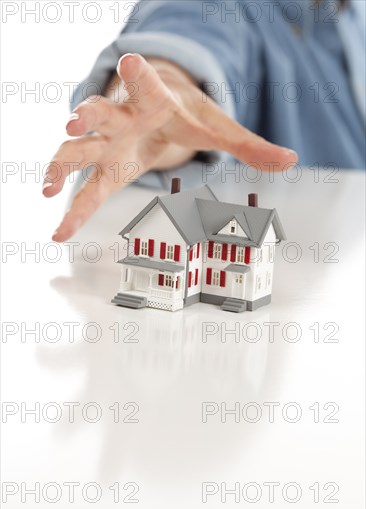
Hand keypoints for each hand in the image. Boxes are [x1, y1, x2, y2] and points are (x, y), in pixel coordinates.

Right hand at [44, 53, 296, 241]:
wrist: (155, 106)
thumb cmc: (185, 115)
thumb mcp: (220, 128)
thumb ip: (252, 146)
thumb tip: (292, 160)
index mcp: (154, 102)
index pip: (147, 85)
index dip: (141, 76)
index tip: (131, 61)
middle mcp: (124, 119)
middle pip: (102, 114)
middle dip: (89, 116)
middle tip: (75, 122)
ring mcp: (108, 144)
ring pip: (79, 152)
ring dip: (62, 165)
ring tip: (49, 188)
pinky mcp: (104, 167)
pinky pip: (84, 188)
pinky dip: (71, 208)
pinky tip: (59, 231)